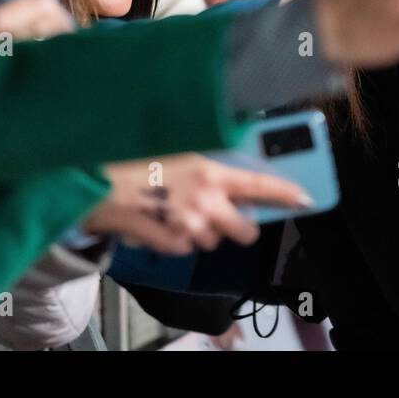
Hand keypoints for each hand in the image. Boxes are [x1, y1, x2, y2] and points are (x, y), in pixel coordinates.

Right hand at [86, 153, 309, 254]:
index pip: (260, 186)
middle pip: (244, 230)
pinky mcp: (168, 244)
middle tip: (222, 215)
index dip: (286, 194)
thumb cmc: (130, 156)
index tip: (306, 199)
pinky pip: (184, 249)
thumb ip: (203, 162)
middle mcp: (205, 203)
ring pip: (212, 241)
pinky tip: (158, 221)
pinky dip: (176, 240)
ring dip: (201, 231)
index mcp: (210, 172)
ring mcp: (187, 227)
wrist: (93, 180)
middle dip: (238, 226)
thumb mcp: (173, 148)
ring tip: (175, 209)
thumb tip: (224, 173)